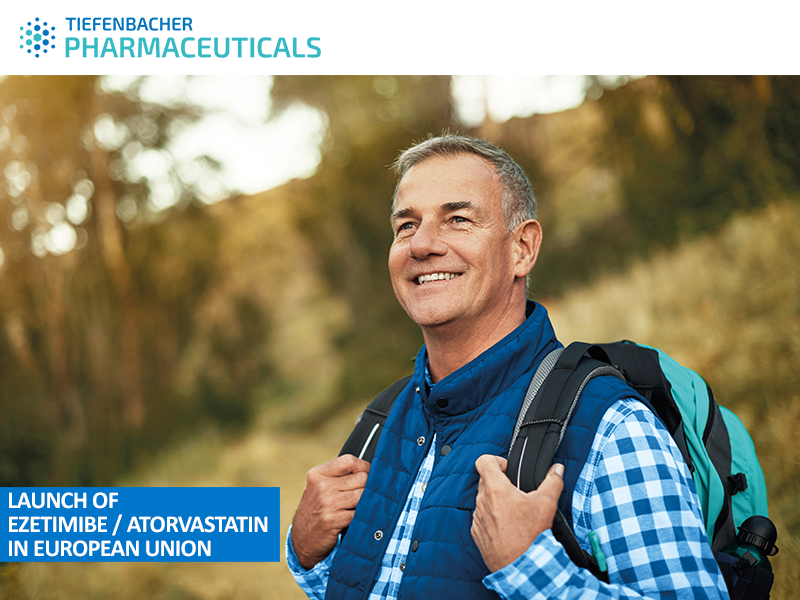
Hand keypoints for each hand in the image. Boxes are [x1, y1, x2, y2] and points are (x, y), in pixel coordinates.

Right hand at [291, 454, 370, 569]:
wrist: (302, 540)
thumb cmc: (316, 511)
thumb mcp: (319, 487)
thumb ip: (338, 476)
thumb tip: (368, 470)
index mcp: (318, 474)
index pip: (349, 461)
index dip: (364, 467)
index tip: (369, 474)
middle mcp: (322, 486)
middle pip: (361, 478)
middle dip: (368, 487)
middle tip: (365, 495)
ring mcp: (327, 503)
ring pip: (363, 495)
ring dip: (366, 502)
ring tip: (360, 507)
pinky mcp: (333, 520)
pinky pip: (359, 512)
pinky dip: (362, 516)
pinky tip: (356, 519)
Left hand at [471, 455, 563, 572]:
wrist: (522, 568)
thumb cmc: (531, 537)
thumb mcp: (546, 505)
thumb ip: (552, 482)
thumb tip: (556, 469)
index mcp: (496, 490)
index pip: (483, 461)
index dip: (496, 461)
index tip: (508, 470)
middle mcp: (482, 502)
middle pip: (485, 481)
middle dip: (500, 483)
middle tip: (516, 493)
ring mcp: (478, 518)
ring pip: (483, 500)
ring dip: (496, 501)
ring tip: (514, 513)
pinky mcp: (477, 533)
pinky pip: (482, 518)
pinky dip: (492, 518)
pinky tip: (508, 527)